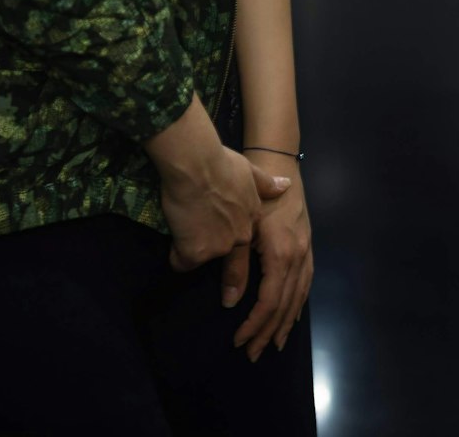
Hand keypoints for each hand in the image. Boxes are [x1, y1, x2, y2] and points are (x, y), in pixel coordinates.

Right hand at [159, 146, 290, 297]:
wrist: (196, 164)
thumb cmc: (221, 162)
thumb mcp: (248, 170)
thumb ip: (265, 183)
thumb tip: (286, 185)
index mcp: (251, 220)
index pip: (246, 245)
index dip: (238, 256)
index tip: (238, 274)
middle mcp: (238, 239)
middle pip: (229, 264)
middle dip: (226, 278)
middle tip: (226, 297)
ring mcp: (217, 248)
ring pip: (201, 258)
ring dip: (192, 249)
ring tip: (182, 230)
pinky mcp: (195, 252)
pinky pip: (181, 261)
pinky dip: (175, 254)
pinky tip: (171, 241)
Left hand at [233, 163, 312, 361]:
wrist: (277, 163)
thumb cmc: (255, 192)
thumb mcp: (243, 225)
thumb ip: (234, 262)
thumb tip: (222, 293)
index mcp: (281, 255)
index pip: (269, 301)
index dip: (254, 323)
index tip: (238, 338)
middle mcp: (298, 258)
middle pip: (284, 306)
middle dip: (267, 332)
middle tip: (251, 353)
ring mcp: (306, 253)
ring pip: (298, 299)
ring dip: (284, 325)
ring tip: (272, 345)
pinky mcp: (307, 248)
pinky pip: (305, 286)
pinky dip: (297, 306)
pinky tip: (290, 317)